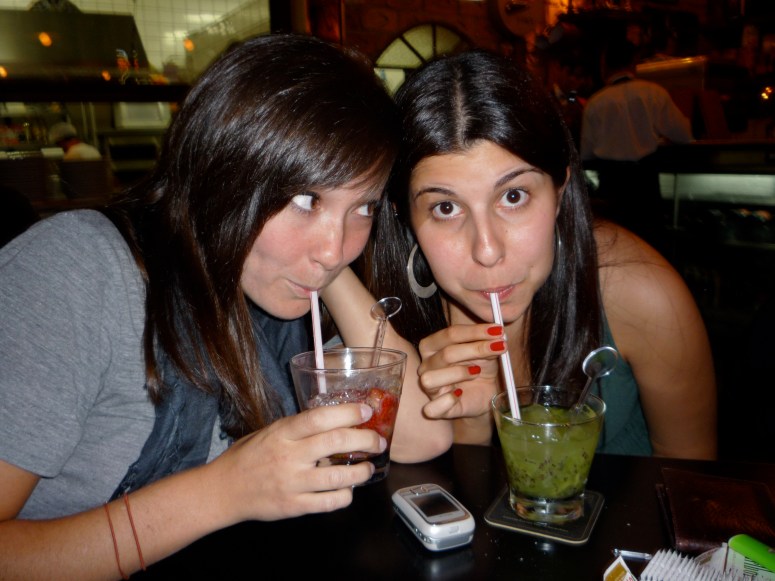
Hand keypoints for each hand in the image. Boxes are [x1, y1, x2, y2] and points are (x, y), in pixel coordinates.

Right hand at [210, 403, 385, 522]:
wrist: (223, 491)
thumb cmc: (247, 457)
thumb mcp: (269, 432)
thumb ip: (298, 428)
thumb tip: (333, 420)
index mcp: (282, 433)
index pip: (319, 418)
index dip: (347, 413)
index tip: (366, 411)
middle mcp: (289, 456)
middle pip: (335, 442)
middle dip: (365, 439)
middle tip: (378, 440)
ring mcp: (292, 483)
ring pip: (338, 477)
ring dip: (361, 471)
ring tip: (369, 467)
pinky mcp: (294, 506)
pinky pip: (328, 502)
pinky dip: (345, 496)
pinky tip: (348, 490)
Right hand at [417, 323, 505, 420]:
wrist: (484, 395)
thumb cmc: (479, 369)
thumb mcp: (485, 351)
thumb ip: (486, 341)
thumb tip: (497, 334)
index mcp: (432, 346)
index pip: (450, 334)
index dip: (474, 332)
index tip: (497, 330)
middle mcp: (426, 365)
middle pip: (446, 354)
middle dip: (476, 349)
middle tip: (499, 347)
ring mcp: (428, 388)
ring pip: (431, 379)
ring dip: (458, 373)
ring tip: (476, 372)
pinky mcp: (435, 409)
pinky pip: (432, 408)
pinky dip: (448, 400)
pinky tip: (460, 394)